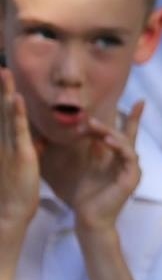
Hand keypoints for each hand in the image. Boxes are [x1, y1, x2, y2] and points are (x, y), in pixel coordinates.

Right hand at [0, 68, 39, 231]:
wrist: (9, 212)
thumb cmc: (17, 190)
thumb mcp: (24, 164)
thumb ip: (29, 148)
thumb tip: (39, 138)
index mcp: (4, 142)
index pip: (3, 114)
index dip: (2, 96)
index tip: (2, 76)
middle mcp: (1, 141)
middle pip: (0, 109)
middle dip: (0, 89)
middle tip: (0, 67)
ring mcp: (8, 146)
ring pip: (5, 115)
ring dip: (5, 93)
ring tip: (4, 73)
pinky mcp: (19, 154)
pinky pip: (18, 130)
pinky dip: (17, 113)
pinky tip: (17, 98)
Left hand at [68, 102, 141, 233]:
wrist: (89, 219)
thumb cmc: (84, 195)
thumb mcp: (84, 166)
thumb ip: (89, 149)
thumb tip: (83, 129)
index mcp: (118, 159)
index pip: (127, 134)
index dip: (133, 117)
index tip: (140, 100)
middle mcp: (128, 162)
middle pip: (124, 135)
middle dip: (109, 124)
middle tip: (91, 118)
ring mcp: (132, 170)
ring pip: (125, 143)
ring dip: (110, 133)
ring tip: (94, 126)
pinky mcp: (131, 178)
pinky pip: (128, 156)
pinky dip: (119, 146)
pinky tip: (107, 140)